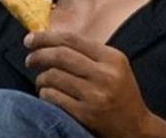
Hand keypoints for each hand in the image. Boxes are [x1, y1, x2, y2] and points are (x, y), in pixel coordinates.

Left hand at [24, 31, 165, 137]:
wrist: (136, 129)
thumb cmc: (119, 93)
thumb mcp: (113, 66)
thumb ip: (88, 52)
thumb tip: (50, 38)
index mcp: (112, 58)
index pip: (72, 39)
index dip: (47, 37)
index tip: (30, 38)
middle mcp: (105, 75)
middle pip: (61, 55)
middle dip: (39, 54)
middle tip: (29, 59)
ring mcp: (95, 96)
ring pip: (54, 76)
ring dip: (41, 78)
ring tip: (41, 80)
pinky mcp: (86, 115)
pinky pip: (54, 97)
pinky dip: (45, 93)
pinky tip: (47, 94)